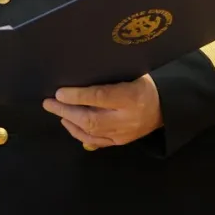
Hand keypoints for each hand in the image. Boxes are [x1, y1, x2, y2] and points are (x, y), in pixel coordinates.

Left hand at [42, 74, 163, 148]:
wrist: (166, 107)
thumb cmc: (146, 83)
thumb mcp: (134, 71)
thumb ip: (110, 74)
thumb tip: (81, 71)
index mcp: (132, 96)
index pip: (100, 96)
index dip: (78, 95)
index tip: (59, 92)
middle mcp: (127, 118)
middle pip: (91, 118)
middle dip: (66, 110)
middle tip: (48, 103)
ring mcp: (124, 133)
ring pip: (91, 132)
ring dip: (70, 122)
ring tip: (56, 112)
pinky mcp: (121, 142)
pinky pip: (97, 142)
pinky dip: (79, 134)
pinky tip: (69, 124)